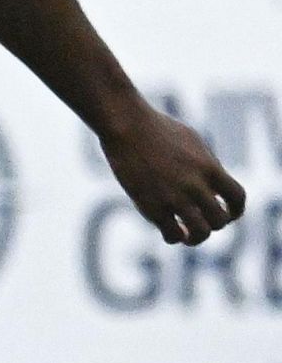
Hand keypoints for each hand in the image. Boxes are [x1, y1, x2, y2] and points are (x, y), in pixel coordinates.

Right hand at [100, 106, 245, 244]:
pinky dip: (174, 237)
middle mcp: (195, 185)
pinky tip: (168, 231)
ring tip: (186, 235)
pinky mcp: (152, 205)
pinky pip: (172, 234)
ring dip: (196, 238)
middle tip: (200, 221)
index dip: (235, 210)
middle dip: (213, 223)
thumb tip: (213, 185)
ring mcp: (174, 196)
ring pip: (200, 232)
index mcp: (209, 167)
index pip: (237, 198)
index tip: (227, 213)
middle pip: (219, 219)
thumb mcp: (191, 140)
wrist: (125, 124)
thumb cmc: (155, 127)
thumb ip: (207, 163)